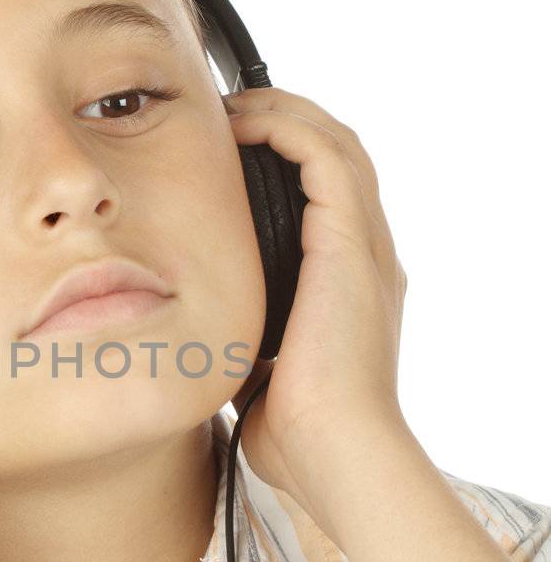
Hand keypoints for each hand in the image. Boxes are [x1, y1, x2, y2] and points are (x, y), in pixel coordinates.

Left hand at [224, 86, 410, 525]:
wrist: (334, 455)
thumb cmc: (298, 438)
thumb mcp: (258, 374)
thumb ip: (239, 343)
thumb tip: (194, 340)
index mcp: (349, 288)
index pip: (329, 197)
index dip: (286, 161)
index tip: (229, 152)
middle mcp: (367, 260)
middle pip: (339, 157)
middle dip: (286, 123)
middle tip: (229, 113)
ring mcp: (365, 250)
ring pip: (339, 144)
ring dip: (286, 113)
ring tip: (234, 106)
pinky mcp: (350, 246)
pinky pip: (328, 158)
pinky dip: (288, 128)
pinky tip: (244, 123)